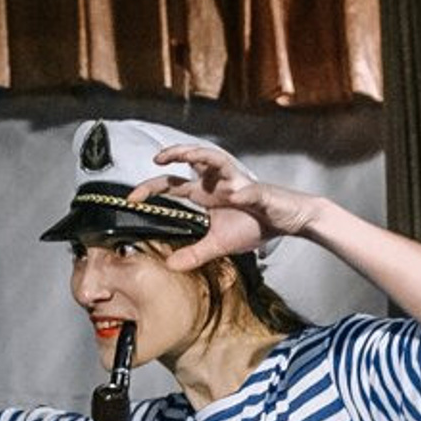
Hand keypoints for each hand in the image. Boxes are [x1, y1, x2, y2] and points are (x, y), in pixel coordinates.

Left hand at [150, 144, 321, 273]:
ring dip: (202, 157)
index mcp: (205, 193)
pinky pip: (250, 191)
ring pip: (219, 160)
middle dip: (175, 155)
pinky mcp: (260, 192)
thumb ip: (194, 253)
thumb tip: (168, 266)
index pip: (174, 185)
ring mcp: (239, 184)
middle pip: (194, 161)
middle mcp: (218, 183)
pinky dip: (243, 193)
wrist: (288, 220)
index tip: (132, 197)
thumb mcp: (218, 244)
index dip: (152, 188)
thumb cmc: (254, 225)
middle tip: (156, 159)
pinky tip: (236, 197)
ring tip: (187, 156)